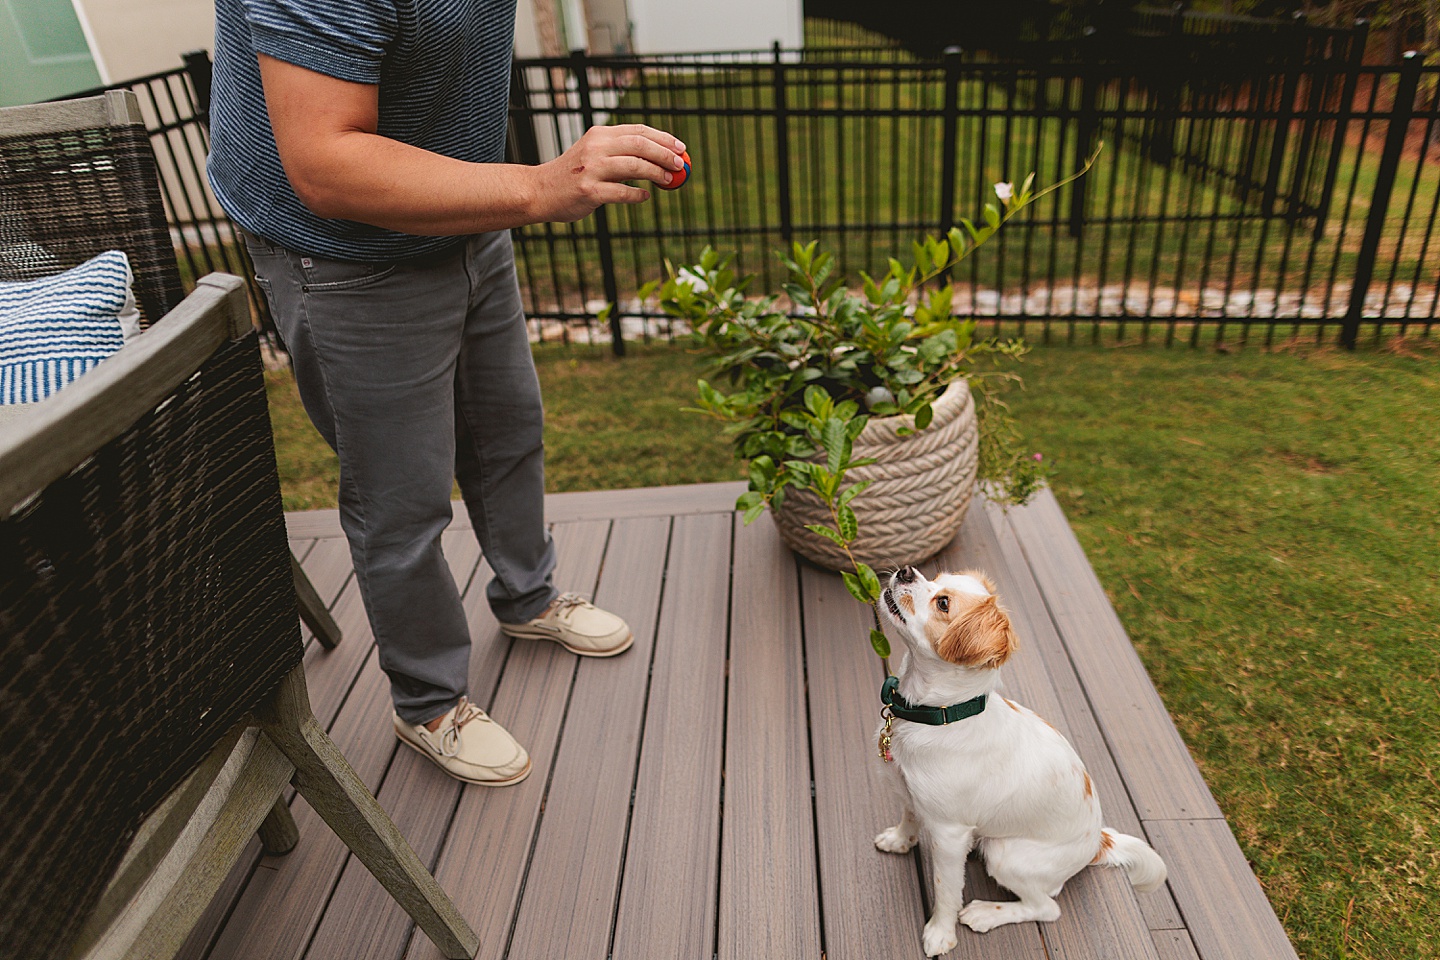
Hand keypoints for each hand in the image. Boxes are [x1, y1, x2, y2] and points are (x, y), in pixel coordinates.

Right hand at [533, 124, 686, 222]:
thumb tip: (658, 158)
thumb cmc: (573, 175)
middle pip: (639, 144)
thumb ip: (620, 153)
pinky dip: (637, 195)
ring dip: (656, 173)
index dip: (663, 138)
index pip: (638, 130)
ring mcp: (591, 169)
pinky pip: (621, 192)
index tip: (680, 148)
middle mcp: (595, 148)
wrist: (540, 191)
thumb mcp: (594, 154)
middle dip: (664, 154)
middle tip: (680, 165)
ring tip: (669, 180)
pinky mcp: (589, 191)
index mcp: (599, 135)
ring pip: (634, 166)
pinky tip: (644, 196)